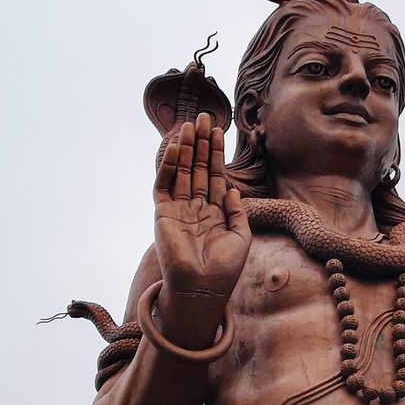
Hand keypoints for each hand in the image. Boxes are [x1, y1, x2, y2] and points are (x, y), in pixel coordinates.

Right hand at [153, 113, 251, 299]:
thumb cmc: (225, 268)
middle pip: (197, 168)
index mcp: (214, 213)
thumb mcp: (241, 236)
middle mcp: (195, 208)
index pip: (214, 175)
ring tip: (190, 124)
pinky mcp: (163, 214)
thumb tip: (231, 188)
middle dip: (201, 143)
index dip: (216, 153)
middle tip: (204, 117)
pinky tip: (177, 146)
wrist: (203, 286)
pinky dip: (169, 165)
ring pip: (181, 172)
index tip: (218, 130)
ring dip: (185, 148)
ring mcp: (178, 210)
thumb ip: (237, 211)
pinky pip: (164, 184)